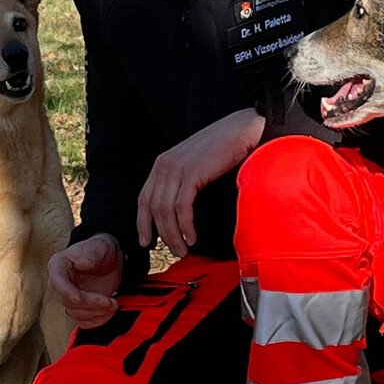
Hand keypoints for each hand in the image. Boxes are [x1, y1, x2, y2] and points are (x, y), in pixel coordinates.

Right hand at [48, 234, 122, 328]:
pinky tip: (109, 312)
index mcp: (58, 265)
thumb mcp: (98, 247)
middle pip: (69, 302)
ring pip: (76, 314)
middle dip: (91, 305)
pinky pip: (84, 322)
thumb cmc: (101, 250)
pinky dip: (98, 321)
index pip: (57, 283)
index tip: (80, 298)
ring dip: (97, 314)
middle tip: (111, 301)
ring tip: (114, 304)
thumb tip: (83, 263)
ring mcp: (70, 297)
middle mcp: (61, 284)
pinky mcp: (80, 308)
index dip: (68, 293)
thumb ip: (91, 255)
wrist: (111, 259)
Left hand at [137, 107, 263, 257]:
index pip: (144, 199)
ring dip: (174, 235)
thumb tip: (179, 209)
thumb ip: (182, 181)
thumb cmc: (222, 149)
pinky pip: (182, 207)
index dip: (143, 223)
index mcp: (162, 164)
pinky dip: (185, 226)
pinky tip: (192, 237)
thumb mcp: (194, 164)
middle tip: (175, 252)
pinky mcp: (191, 174)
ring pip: (165, 211)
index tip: (147, 242)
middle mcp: (164, 166)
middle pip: (153, 208)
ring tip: (184, 249)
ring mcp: (176, 169)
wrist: (240, 131)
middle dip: (162, 235)